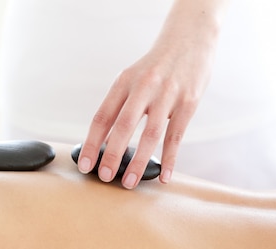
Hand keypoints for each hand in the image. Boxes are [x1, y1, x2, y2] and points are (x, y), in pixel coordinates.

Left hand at [77, 0, 228, 188]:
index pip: (101, 117)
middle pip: (122, 127)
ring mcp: (167, 94)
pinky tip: (164, 176)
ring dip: (138, 162)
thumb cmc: (156, 67)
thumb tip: (102, 142)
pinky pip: (176, 136)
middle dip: (112, 155)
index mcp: (123, 82)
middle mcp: (143, 87)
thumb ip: (119, 106)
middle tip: (105, 177)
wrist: (190, 38)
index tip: (85, 165)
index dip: (91, 143)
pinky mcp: (188, 102)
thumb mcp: (132, 78)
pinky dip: (169, 158)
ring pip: (149, 135)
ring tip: (129, 182)